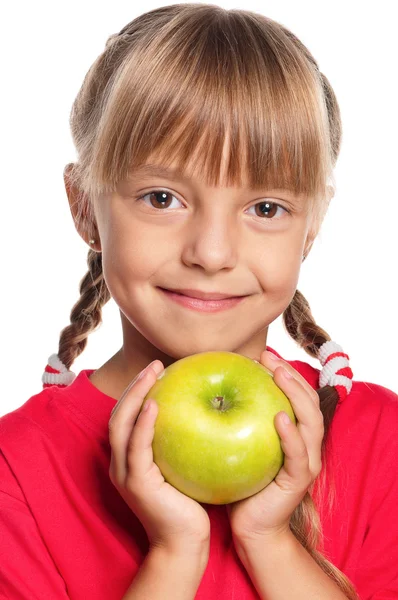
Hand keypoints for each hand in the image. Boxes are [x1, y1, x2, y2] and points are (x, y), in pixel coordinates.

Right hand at [108, 360, 210, 554]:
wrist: (185, 544)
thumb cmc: (190, 505)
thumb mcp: (183, 467)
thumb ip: (181, 443)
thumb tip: (207, 410)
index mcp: (129, 459)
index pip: (127, 417)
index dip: (137, 391)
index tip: (157, 370)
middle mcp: (120, 463)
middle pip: (119, 414)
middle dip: (134, 386)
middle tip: (155, 364)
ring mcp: (125, 473)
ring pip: (121, 424)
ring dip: (136, 395)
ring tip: (152, 373)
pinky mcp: (137, 483)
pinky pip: (137, 446)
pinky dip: (143, 423)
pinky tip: (156, 404)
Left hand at [226, 350, 323, 542]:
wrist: (251, 526)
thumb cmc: (241, 483)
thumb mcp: (238, 446)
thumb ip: (234, 421)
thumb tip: (209, 390)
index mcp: (295, 434)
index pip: (297, 396)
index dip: (285, 372)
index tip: (263, 354)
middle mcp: (307, 445)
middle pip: (310, 401)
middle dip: (292, 375)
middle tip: (269, 357)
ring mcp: (307, 463)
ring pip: (312, 422)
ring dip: (296, 395)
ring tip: (278, 375)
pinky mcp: (299, 481)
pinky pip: (298, 454)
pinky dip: (291, 434)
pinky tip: (279, 418)